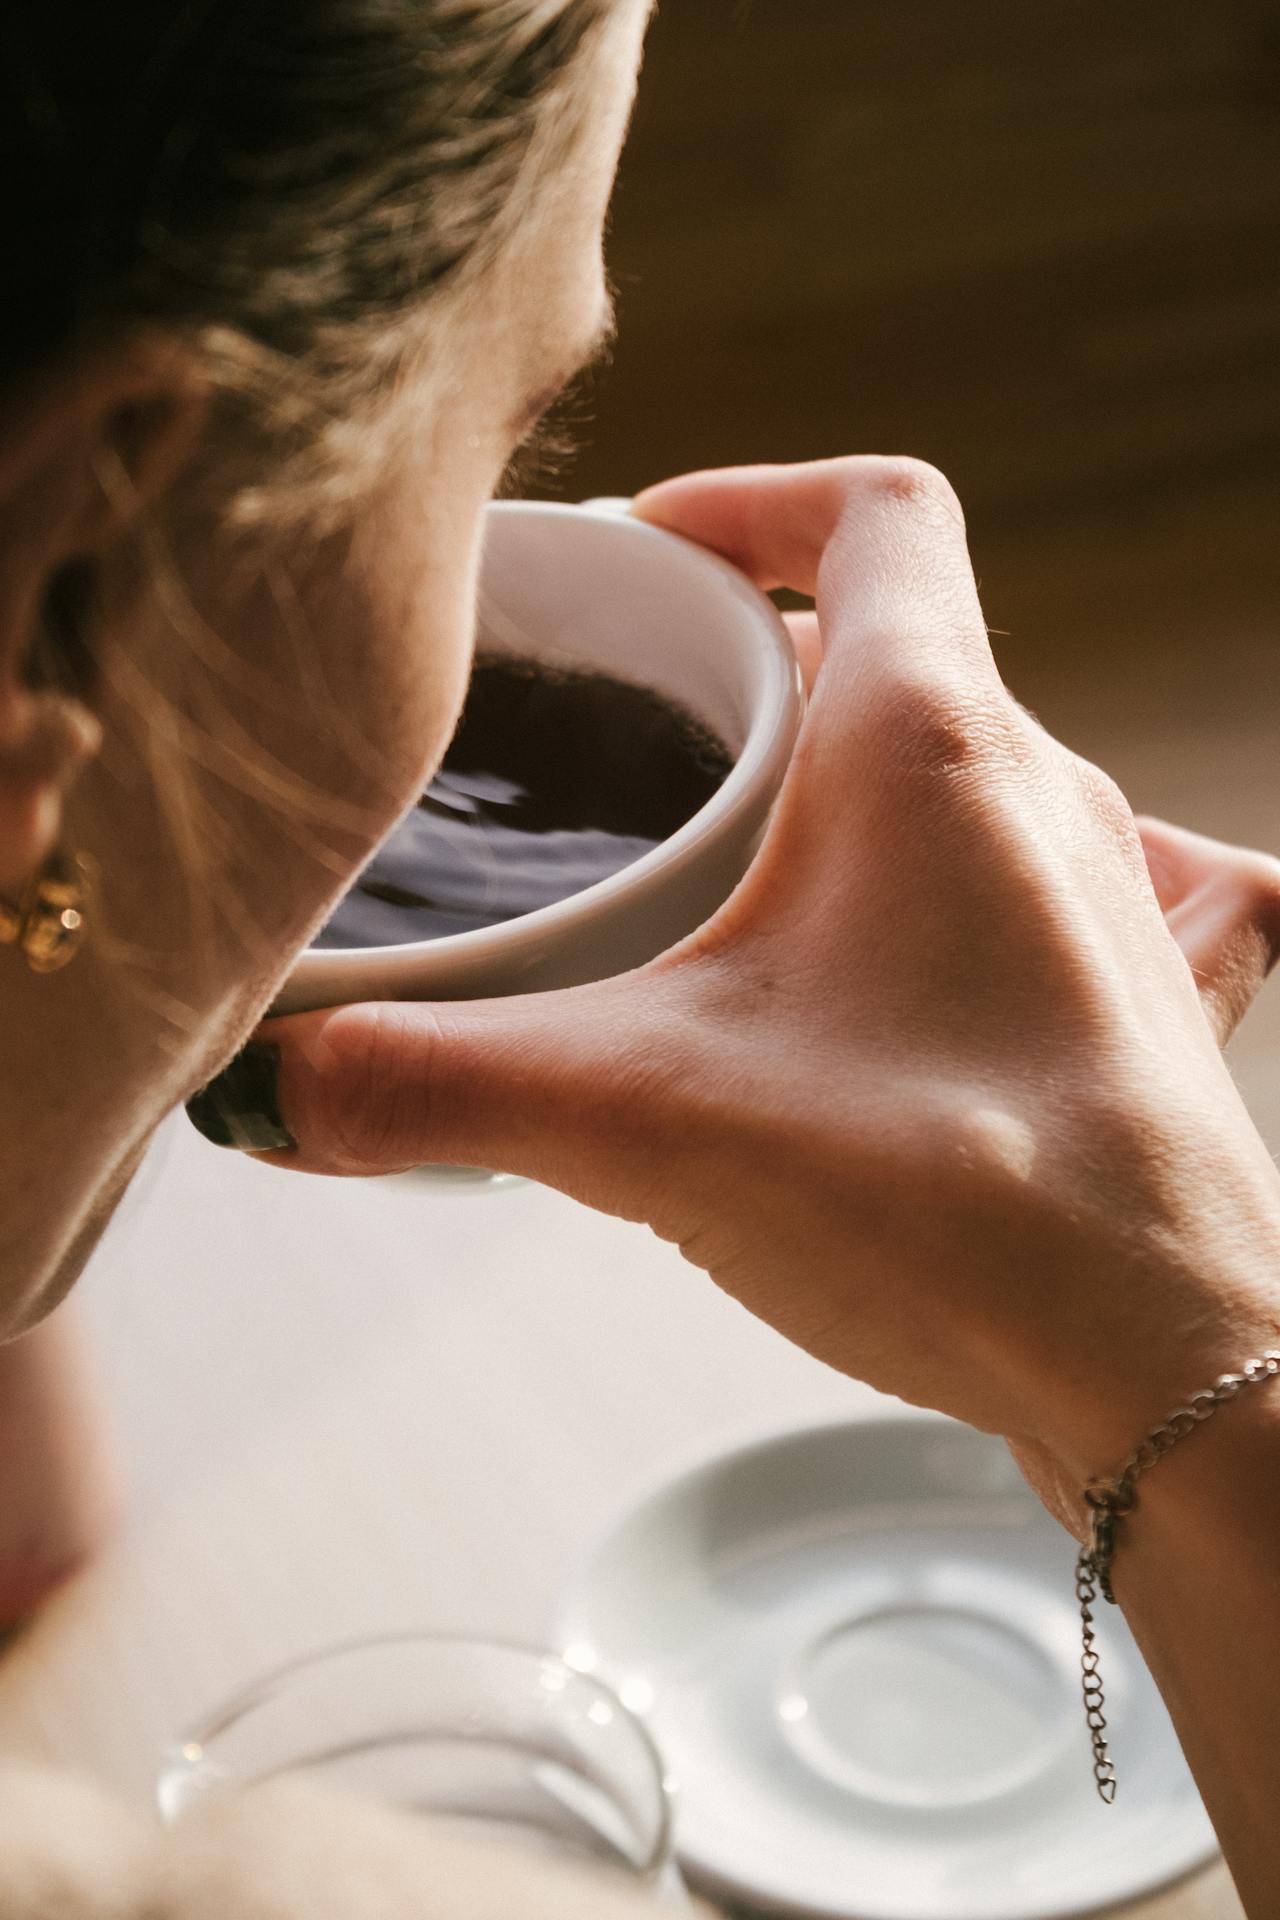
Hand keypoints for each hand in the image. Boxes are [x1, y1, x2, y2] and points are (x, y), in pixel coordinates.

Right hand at [243, 458, 1279, 1519]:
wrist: (1164, 1374)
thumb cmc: (949, 1202)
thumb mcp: (643, 1121)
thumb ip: (433, 1082)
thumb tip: (278, 1081)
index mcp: (935, 743)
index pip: (873, 511)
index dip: (755, 495)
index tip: (655, 548)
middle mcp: (1052, 794)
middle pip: (913, 646)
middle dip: (775, 667)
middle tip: (660, 739)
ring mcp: (1123, 901)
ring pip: (999, 767)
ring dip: (888, 777)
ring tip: (779, 853)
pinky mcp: (1157, 1008)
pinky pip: (1132, 884)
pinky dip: (1052, 875)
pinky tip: (1004, 928)